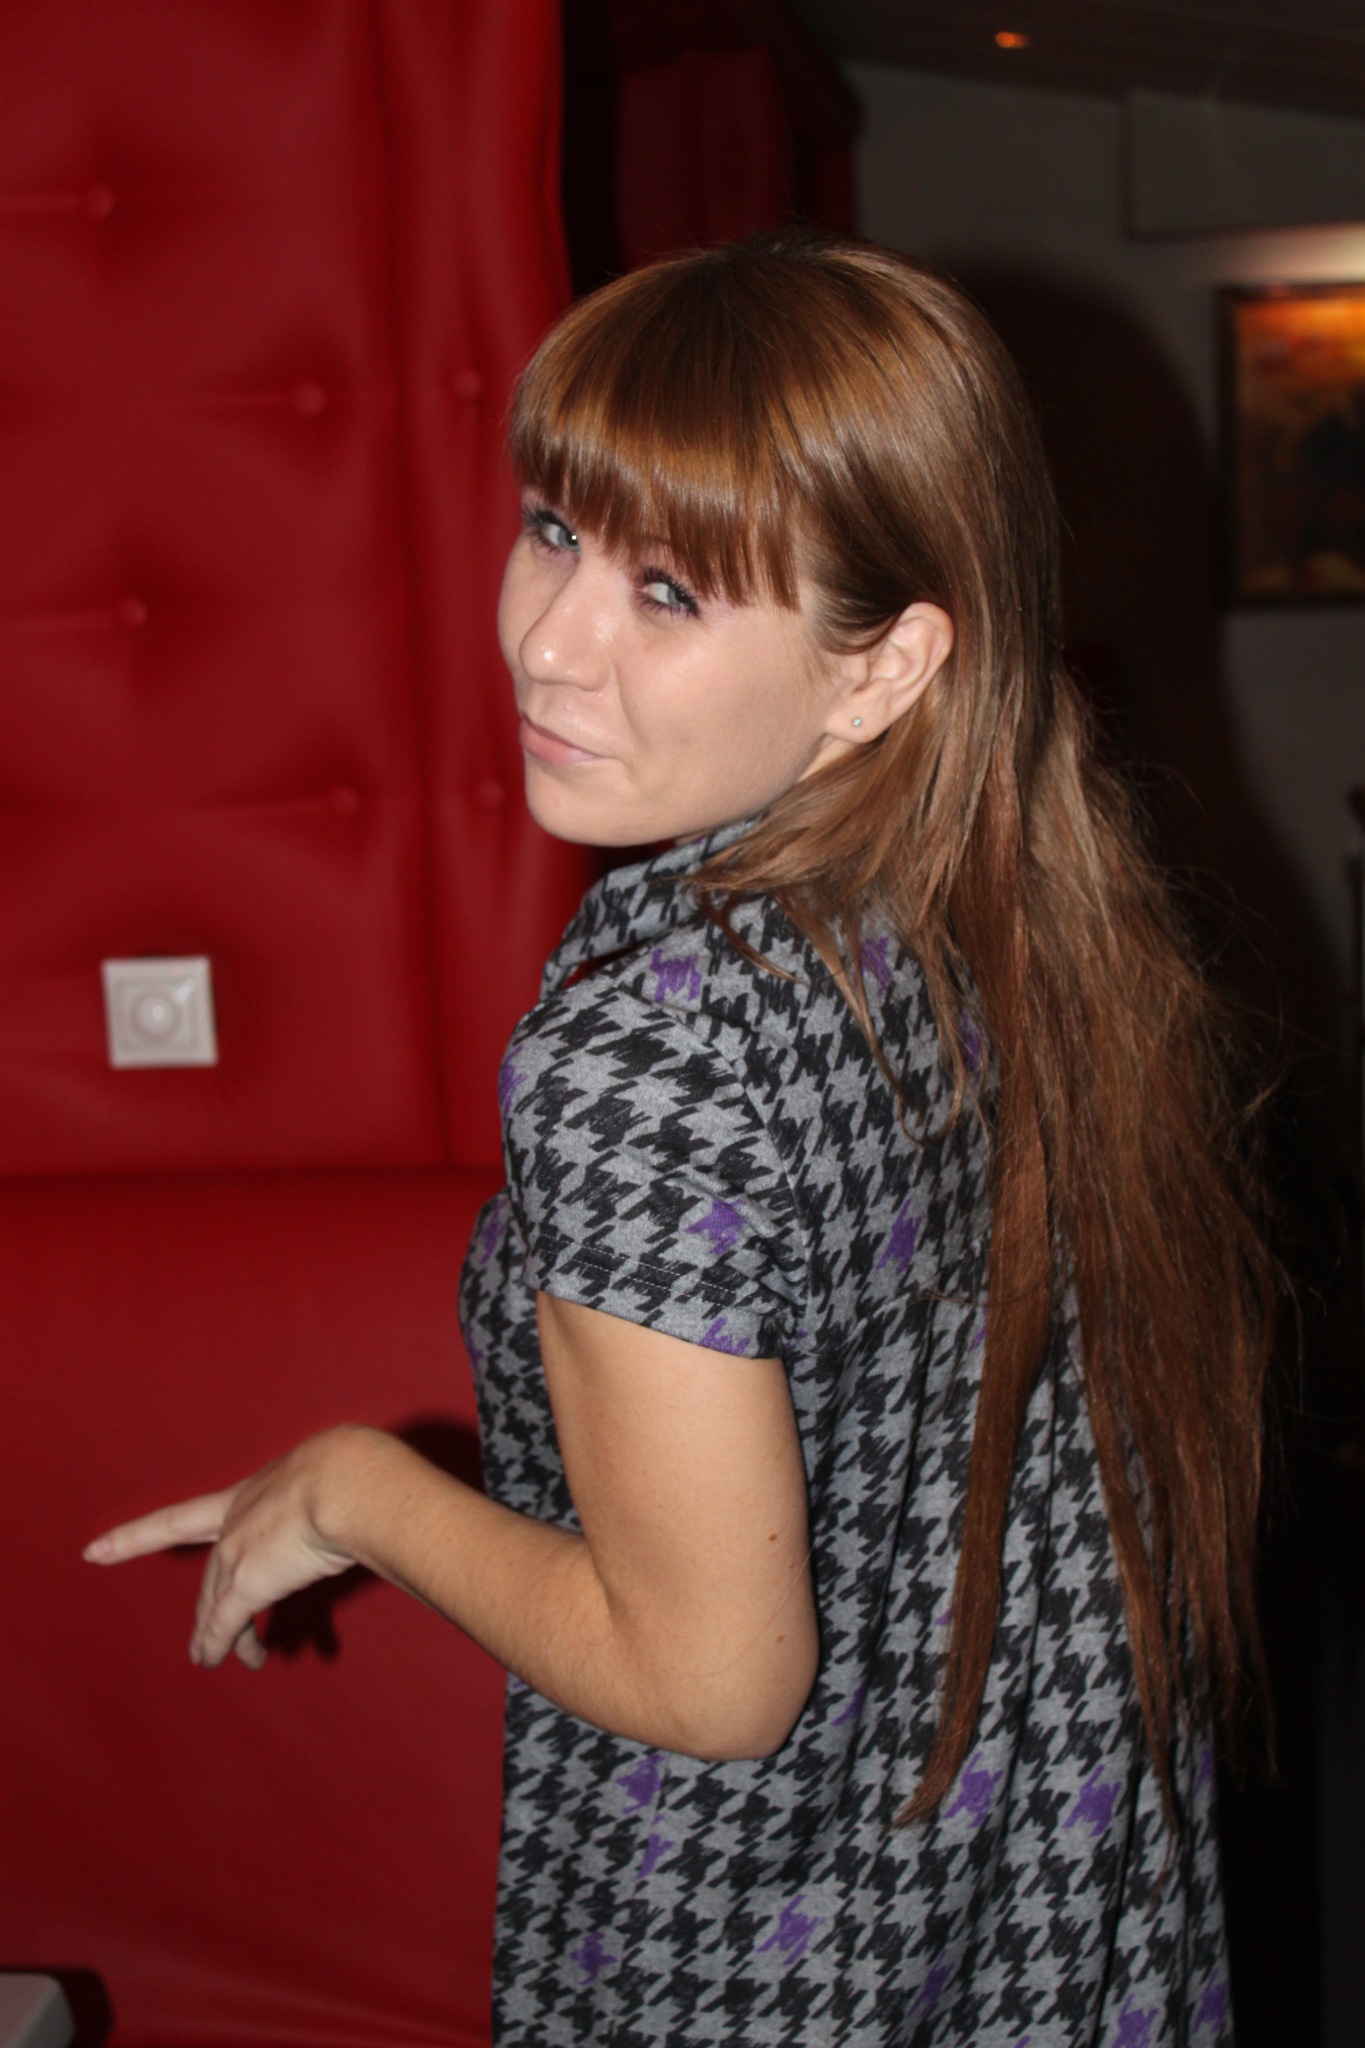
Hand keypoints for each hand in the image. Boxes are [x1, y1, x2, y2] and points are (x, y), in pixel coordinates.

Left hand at [84, 1428, 361, 1670]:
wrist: (350, 1479)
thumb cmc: (353, 1472)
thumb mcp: (330, 1477)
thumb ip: (331, 1495)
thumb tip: (364, 1503)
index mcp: (250, 1491)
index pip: (183, 1517)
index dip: (136, 1536)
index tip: (94, 1550)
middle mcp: (233, 1522)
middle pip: (211, 1573)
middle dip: (206, 1608)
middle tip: (202, 1638)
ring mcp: (236, 1552)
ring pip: (217, 1601)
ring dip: (216, 1633)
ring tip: (212, 1658)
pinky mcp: (247, 1582)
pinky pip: (227, 1622)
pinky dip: (221, 1643)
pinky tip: (218, 1659)